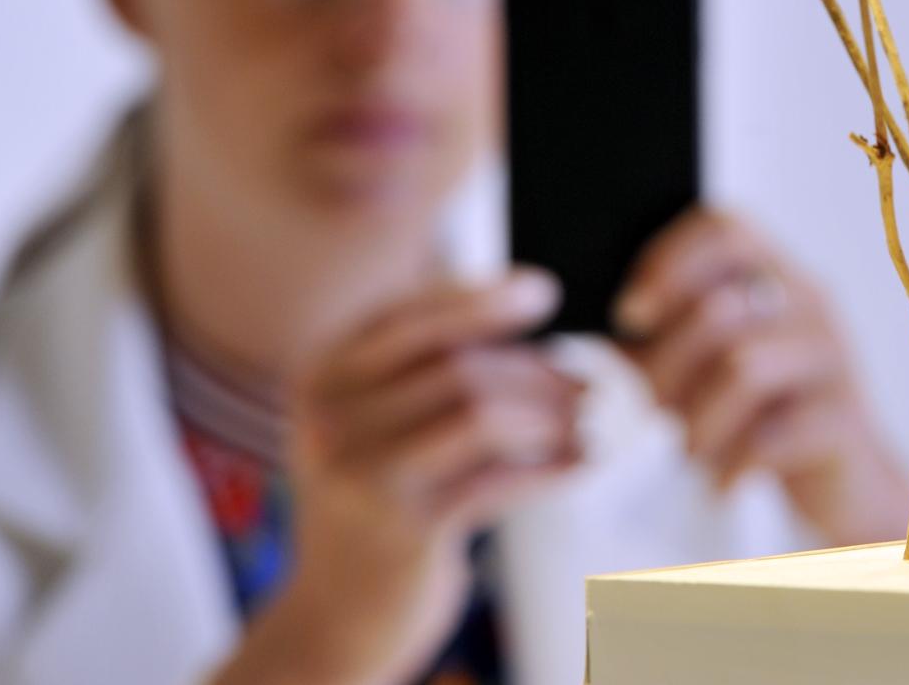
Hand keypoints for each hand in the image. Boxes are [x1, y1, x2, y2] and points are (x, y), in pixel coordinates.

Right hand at [210, 270, 580, 684]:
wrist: (334, 618)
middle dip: (535, 371)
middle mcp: (331, 417)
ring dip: (550, 416)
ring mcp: (362, 472)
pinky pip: (500, 477)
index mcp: (321, 375)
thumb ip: (428, 364)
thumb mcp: (377, 425)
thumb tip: (528, 295)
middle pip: (460, 364)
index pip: (412, 315)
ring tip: (586, 427)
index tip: (543, 290)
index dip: (481, 297)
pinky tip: (581, 464)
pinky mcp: (404, 526)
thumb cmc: (376, 504)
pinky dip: (551, 467)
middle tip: (587, 387)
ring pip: (483, 413)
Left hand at [613, 208, 907, 546]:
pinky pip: (772, 434)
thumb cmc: (756, 413)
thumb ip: (656, 333)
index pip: (725, 227)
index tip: (629, 315)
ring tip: (690, 452)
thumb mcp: (703, 364)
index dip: (668, 261)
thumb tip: (589, 314)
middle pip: (719, 308)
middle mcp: (811, 302)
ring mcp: (833, 358)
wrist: (843, 481)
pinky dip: (732, 465)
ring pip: (742, 368)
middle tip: (656, 409)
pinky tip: (723, 484)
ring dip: (697, 421)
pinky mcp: (844, 418)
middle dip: (667, 367)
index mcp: (774, 273)